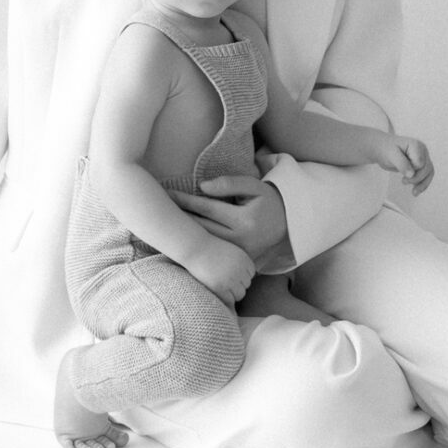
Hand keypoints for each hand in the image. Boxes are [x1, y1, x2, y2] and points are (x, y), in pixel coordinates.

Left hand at [170, 175, 287, 261]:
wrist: (289, 226)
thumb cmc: (268, 201)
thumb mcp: (254, 186)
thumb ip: (229, 184)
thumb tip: (201, 187)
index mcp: (244, 221)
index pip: (208, 209)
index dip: (186, 201)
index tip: (168, 194)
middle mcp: (240, 241)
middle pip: (201, 228)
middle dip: (179, 218)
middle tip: (158, 208)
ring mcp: (239, 255)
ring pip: (204, 243)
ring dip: (184, 234)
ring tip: (164, 223)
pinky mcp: (238, 263)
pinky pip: (213, 254)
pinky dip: (195, 247)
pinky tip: (180, 240)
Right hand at [184, 237, 255, 306]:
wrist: (194, 248)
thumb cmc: (208, 248)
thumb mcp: (229, 251)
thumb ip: (238, 263)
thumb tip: (243, 278)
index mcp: (244, 259)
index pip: (251, 274)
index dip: (241, 276)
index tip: (231, 274)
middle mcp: (240, 270)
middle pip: (246, 285)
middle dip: (237, 284)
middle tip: (224, 281)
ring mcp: (231, 279)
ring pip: (240, 294)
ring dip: (232, 293)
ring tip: (220, 287)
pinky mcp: (220, 287)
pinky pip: (230, 300)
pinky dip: (226, 299)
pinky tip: (217, 292)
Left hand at [391, 137, 434, 194]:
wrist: (383, 148)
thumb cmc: (386, 149)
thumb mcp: (391, 155)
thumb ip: (401, 163)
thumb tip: (411, 174)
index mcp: (416, 145)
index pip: (420, 162)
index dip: (412, 170)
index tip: (402, 172)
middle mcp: (422, 150)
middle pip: (427, 168)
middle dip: (416, 178)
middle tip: (403, 181)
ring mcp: (423, 157)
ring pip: (429, 172)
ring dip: (422, 184)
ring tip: (414, 193)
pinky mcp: (421, 165)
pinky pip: (426, 176)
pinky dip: (422, 184)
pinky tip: (416, 191)